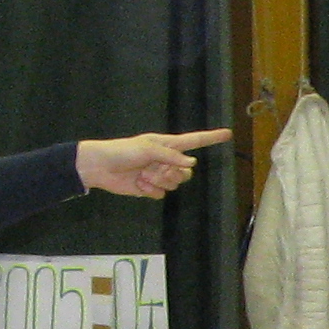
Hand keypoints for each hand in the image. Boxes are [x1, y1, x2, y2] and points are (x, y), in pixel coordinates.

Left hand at [77, 128, 229, 197]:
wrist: (100, 167)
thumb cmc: (121, 151)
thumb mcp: (148, 148)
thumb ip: (171, 155)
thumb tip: (191, 162)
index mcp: (167, 145)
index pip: (194, 141)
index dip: (211, 138)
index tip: (227, 134)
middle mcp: (166, 159)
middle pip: (187, 171)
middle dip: (173, 174)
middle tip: (155, 170)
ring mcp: (159, 174)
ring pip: (175, 184)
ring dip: (159, 182)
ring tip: (143, 176)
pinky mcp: (150, 188)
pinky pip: (161, 194)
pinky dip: (151, 192)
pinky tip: (138, 185)